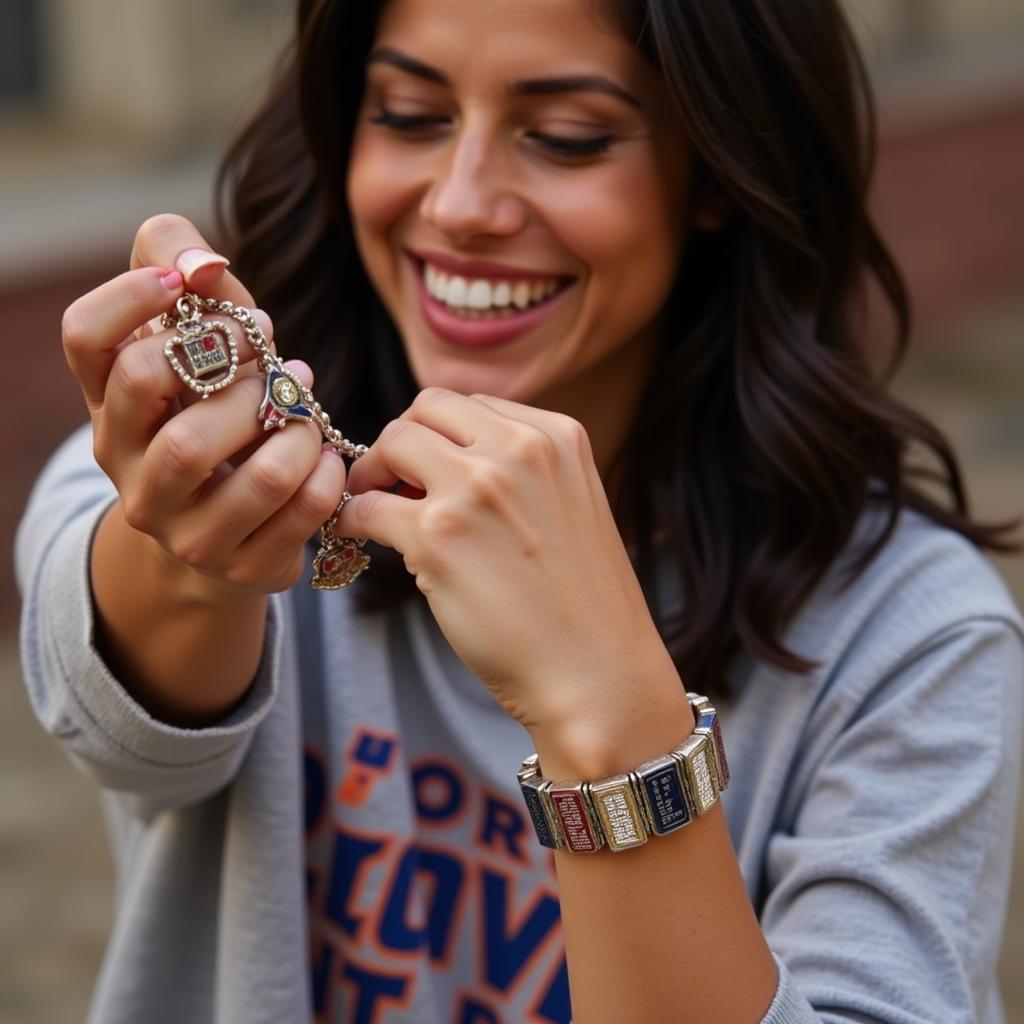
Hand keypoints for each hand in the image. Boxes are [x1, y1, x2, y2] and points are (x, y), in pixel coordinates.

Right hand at [61, 213, 345, 596]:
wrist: (221, 538)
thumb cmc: (216, 424)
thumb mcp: (198, 359)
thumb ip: (190, 288)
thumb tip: (202, 260)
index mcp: (111, 408)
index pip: (86, 339)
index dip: (131, 297)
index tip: (186, 282)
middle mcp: (130, 469)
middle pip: (161, 399)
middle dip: (230, 363)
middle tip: (270, 359)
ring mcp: (181, 526)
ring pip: (246, 472)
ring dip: (294, 430)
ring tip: (304, 413)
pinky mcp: (239, 565)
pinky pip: (299, 512)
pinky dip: (326, 475)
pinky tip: (325, 458)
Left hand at [338, 387, 675, 739]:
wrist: (596, 674)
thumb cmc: (581, 605)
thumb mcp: (570, 506)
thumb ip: (520, 471)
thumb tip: (440, 462)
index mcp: (557, 436)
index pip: (471, 405)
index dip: (439, 435)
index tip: (427, 468)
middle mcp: (519, 448)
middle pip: (426, 409)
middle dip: (403, 443)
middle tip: (389, 483)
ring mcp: (477, 488)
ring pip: (392, 442)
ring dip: (373, 474)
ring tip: (374, 510)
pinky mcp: (437, 536)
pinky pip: (368, 505)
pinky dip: (355, 519)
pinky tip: (362, 540)